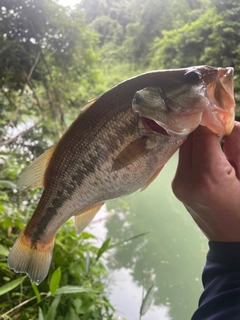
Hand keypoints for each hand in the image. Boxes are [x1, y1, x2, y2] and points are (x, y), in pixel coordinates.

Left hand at [172, 121, 239, 241]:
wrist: (234, 244)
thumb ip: (238, 146)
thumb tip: (228, 123)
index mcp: (207, 177)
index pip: (202, 134)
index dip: (210, 119)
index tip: (220, 111)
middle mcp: (185, 179)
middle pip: (189, 139)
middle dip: (203, 126)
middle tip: (218, 120)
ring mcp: (178, 184)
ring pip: (184, 147)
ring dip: (198, 138)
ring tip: (215, 134)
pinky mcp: (177, 187)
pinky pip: (184, 159)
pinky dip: (195, 150)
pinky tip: (207, 149)